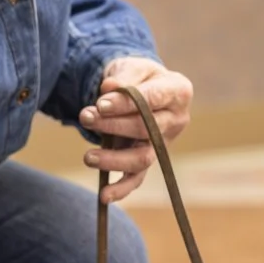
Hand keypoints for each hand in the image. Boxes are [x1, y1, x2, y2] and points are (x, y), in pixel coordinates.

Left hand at [79, 56, 192, 203]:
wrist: (141, 86)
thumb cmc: (137, 75)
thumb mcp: (132, 66)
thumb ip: (124, 76)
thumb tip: (109, 89)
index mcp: (178, 91)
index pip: (152, 100)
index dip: (125, 104)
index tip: (100, 104)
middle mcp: (176, 120)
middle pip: (146, 129)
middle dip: (112, 126)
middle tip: (85, 117)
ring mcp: (163, 143)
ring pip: (142, 158)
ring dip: (113, 159)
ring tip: (88, 157)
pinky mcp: (150, 158)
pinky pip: (138, 178)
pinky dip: (122, 189)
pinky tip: (104, 196)